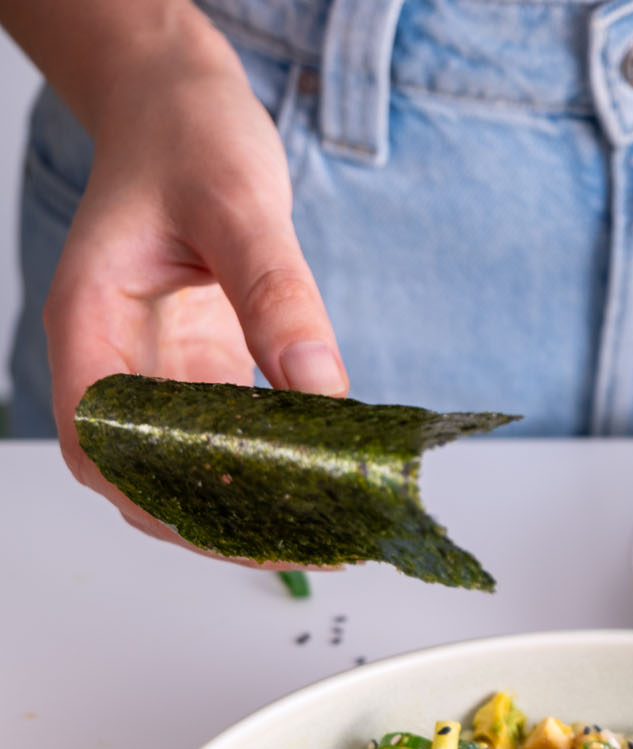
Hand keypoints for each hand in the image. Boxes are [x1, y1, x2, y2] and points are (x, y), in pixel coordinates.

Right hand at [44, 23, 346, 550]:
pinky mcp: (196, 374)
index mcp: (90, 323)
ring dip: (248, 507)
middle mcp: (113, 361)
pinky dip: (270, 471)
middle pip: (142, 476)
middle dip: (215, 520)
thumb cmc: (185, 134)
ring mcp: (154, 374)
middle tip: (306, 546)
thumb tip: (318, 385)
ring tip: (326, 532)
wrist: (180, 102)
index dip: (155, 497)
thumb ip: (277, 294)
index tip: (228, 526)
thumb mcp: (238, 202)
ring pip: (187, 471)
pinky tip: (324, 485)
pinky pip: (225, 443)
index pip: (100, 440)